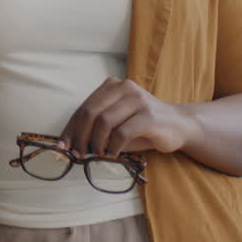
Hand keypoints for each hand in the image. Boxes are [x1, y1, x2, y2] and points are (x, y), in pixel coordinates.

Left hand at [58, 77, 196, 157]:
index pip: (84, 107)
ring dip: (95, 142)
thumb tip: (70, 147)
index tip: (62, 146)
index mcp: (112, 86)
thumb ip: (96, 130)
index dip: (70, 128)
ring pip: (103, 121)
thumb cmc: (143, 127)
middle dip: (79, 136)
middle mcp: (124, 87)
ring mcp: (137, 99)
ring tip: (97, 155)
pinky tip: (113, 154)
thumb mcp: (116, 125)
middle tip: (77, 154)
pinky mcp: (149, 115)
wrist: (179, 125)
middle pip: (90, 112)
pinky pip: (122, 132)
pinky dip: (113, 147)